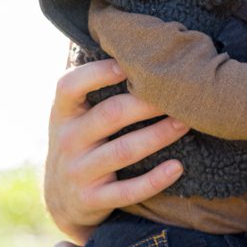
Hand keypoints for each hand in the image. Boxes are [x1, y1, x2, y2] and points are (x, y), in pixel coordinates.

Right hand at [43, 59, 187, 242]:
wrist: (61, 200)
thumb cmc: (78, 143)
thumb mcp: (72, 117)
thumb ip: (92, 90)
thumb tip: (133, 46)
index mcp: (62, 113)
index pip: (70, 86)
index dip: (98, 73)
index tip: (129, 64)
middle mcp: (67, 140)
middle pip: (110, 115)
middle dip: (146, 103)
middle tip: (179, 94)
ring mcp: (79, 171)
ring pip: (123, 151)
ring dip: (158, 136)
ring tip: (185, 123)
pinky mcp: (93, 200)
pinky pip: (128, 191)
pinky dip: (155, 180)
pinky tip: (177, 167)